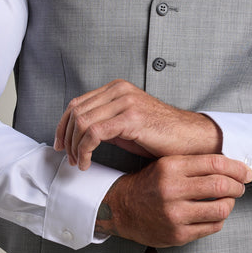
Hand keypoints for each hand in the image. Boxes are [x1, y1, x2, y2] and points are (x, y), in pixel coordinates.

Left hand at [54, 79, 221, 169]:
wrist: (190, 138)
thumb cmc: (161, 135)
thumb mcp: (126, 124)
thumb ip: (104, 122)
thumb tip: (78, 134)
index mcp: (117, 88)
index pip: (77, 103)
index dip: (63, 126)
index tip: (60, 145)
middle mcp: (120, 90)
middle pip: (76, 112)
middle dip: (67, 138)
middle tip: (70, 158)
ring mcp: (126, 102)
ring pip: (82, 122)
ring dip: (75, 147)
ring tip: (80, 163)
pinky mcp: (132, 118)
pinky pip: (94, 133)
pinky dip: (85, 151)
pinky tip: (88, 163)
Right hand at [94, 154, 251, 246]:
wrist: (120, 209)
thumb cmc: (148, 184)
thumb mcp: (166, 164)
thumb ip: (195, 163)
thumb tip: (233, 165)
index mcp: (170, 167)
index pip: (215, 164)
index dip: (237, 168)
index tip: (245, 172)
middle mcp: (172, 190)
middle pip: (221, 186)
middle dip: (237, 186)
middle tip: (240, 187)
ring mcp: (174, 215)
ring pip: (221, 209)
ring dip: (230, 204)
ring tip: (226, 201)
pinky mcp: (177, 235)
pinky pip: (212, 227)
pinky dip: (219, 219)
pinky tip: (213, 214)